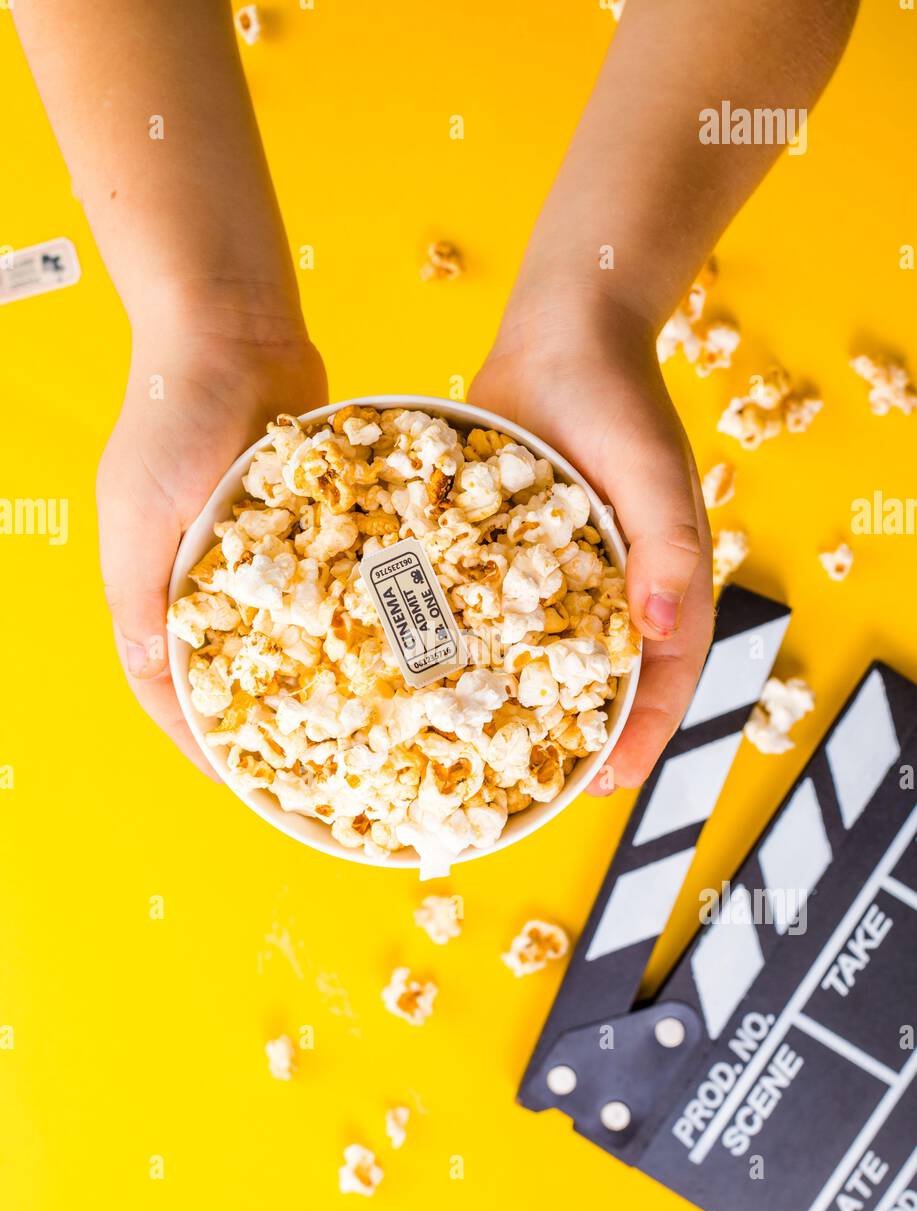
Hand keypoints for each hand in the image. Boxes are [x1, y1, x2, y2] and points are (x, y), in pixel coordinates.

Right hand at [97, 301, 326, 775]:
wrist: (231, 325)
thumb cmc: (170, 414)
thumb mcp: (136, 511)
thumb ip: (142, 595)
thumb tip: (157, 677)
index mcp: (155, 582)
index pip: (168, 683)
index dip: (197, 736)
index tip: (238, 780)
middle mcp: (208, 575)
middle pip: (235, 666)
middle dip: (267, 715)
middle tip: (313, 762)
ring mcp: (262, 549)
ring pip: (290, 630)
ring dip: (316, 670)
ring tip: (359, 718)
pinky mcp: (310, 519)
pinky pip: (332, 579)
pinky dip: (351, 611)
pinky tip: (388, 644)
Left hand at [470, 292, 712, 790]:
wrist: (561, 333)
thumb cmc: (621, 402)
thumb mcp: (656, 476)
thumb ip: (668, 551)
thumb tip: (659, 630)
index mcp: (658, 585)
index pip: (662, 680)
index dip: (640, 737)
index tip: (607, 784)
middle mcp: (606, 591)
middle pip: (597, 682)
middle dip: (572, 739)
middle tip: (534, 793)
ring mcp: (550, 576)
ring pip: (537, 655)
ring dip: (514, 702)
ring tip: (473, 754)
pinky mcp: (499, 552)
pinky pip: (486, 608)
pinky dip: (467, 643)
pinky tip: (427, 674)